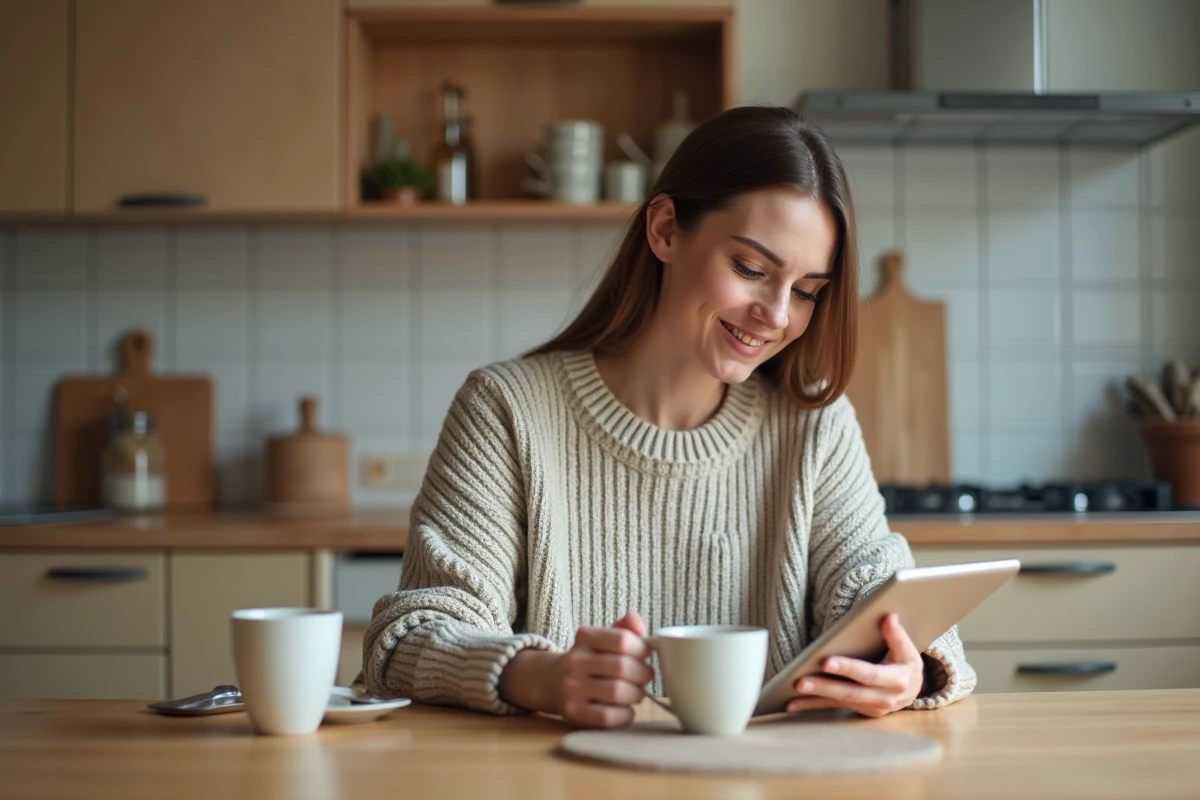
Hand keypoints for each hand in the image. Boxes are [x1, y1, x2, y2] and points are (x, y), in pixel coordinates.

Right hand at [557, 612, 654, 727]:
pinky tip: (626, 709)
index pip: (622, 639)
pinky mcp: (573, 712)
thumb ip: (624, 629)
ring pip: (616, 692)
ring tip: (636, 693)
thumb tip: (636, 620)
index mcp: (584, 637)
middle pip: (621, 667)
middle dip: (643, 674)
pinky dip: (625, 714)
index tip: (647, 655)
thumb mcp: (604, 639)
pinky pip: (607, 716)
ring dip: (636, 694)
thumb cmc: (591, 660)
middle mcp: (573, 661)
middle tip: (646, 677)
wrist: (555, 682)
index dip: (642, 649)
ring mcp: (571, 687)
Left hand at [785, 613, 923, 717]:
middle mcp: (884, 698)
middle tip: (800, 681)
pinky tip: (792, 704)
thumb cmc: (906, 664)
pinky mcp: (859, 711)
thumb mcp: (908, 650)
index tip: (825, 662)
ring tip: (791, 691)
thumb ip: (897, 635)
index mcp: (896, 681)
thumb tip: (888, 617)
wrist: (913, 689)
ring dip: (814, 698)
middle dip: (824, 687)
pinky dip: (812, 706)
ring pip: (839, 701)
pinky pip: (834, 707)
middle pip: (850, 692)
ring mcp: (870, 707)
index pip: (868, 675)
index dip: (847, 669)